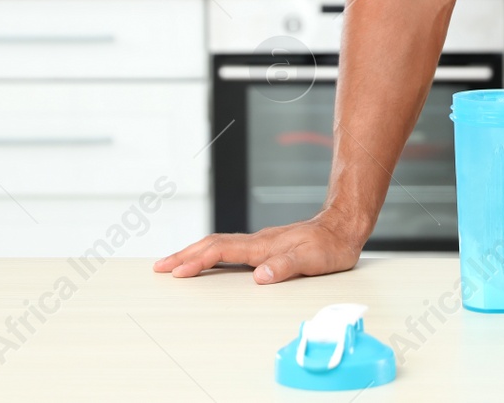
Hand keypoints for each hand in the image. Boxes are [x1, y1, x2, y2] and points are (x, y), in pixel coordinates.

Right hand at [152, 213, 365, 283]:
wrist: (344, 226)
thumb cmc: (331, 245)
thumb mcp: (313, 260)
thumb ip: (286, 267)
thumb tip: (260, 277)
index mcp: (263, 246)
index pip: (221, 251)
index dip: (197, 261)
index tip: (176, 272)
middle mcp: (257, 242)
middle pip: (212, 245)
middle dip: (184, 255)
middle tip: (159, 267)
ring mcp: (260, 243)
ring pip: (218, 244)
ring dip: (194, 253)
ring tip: (173, 263)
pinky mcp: (265, 246)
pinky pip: (229, 248)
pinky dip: (210, 253)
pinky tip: (207, 260)